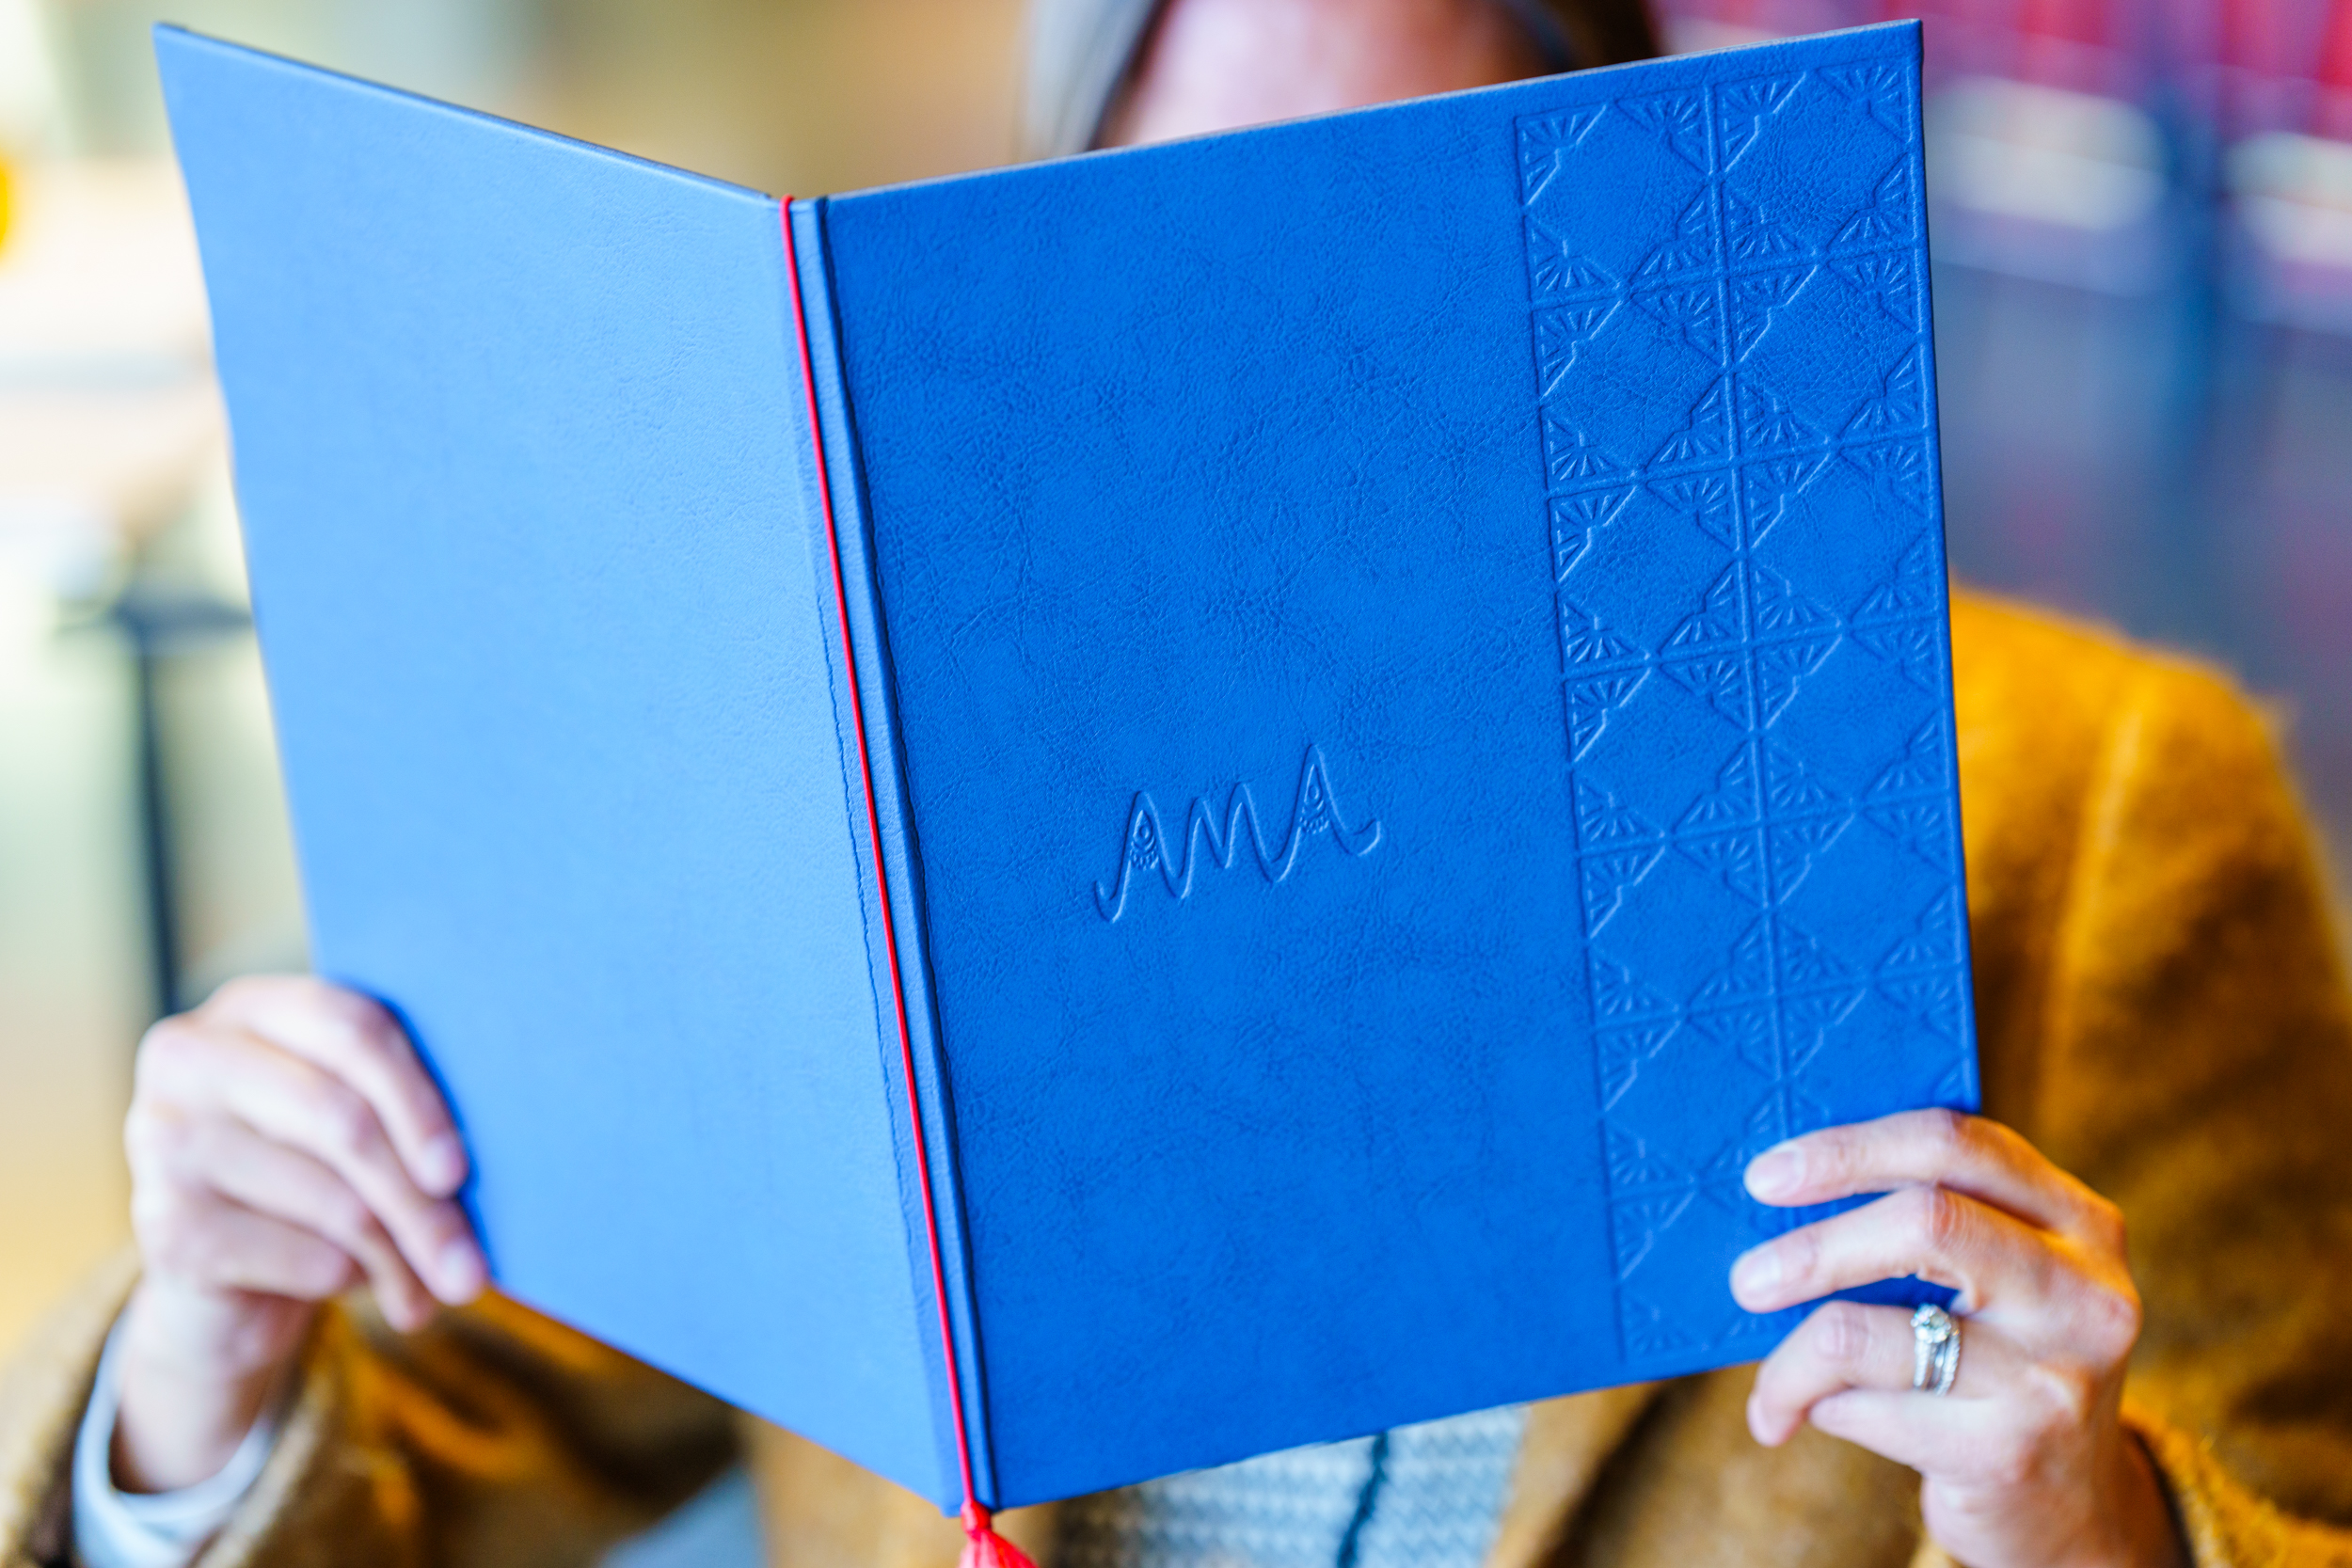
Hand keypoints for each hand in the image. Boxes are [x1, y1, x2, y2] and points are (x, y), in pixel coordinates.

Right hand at [114, 976, 485, 1491]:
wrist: (228, 1276)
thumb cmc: (319, 1173)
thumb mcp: (357, 1122)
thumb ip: (403, 1103)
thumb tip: (507, 1136)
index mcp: (251, 1007)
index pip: (351, 1027)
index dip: (417, 1099)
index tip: (461, 1171)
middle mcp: (190, 1056)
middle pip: (342, 1120)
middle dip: (421, 1202)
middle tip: (474, 1267)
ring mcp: (161, 1139)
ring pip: (331, 1199)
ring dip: (404, 1256)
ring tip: (445, 1288)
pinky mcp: (161, 1226)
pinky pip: (299, 1255)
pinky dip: (354, 1283)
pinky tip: (375, 1291)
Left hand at [1733, 1110, 2184, 1567]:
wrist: (2069, 1509)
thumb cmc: (1994, 1366)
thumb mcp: (1997, 1282)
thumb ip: (1926, 1226)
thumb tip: (1776, 1195)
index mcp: (2077, 1221)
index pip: (1956, 1144)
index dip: (1849, 1149)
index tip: (1766, 1175)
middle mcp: (2083, 1290)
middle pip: (1925, 1221)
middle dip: (1814, 1247)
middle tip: (1746, 1280)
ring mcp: (2053, 1374)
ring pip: (1870, 1333)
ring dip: (1792, 1359)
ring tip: (1769, 1386)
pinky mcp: (2009, 1451)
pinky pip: (1867, 1409)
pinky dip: (1816, 1409)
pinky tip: (1803, 1420)